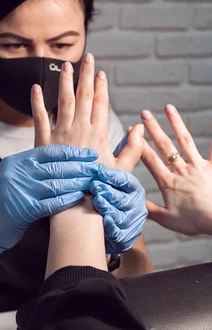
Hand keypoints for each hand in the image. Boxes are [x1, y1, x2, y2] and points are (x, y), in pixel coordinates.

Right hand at [0, 145, 99, 262]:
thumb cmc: (9, 198)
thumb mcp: (17, 175)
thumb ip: (36, 165)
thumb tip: (68, 155)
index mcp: (17, 161)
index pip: (49, 152)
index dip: (72, 152)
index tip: (89, 154)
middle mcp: (16, 173)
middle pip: (54, 167)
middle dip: (79, 167)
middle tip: (97, 168)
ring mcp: (19, 191)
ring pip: (54, 184)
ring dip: (76, 183)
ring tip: (92, 182)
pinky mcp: (23, 210)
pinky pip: (50, 203)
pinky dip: (66, 200)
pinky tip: (78, 197)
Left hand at [31, 54, 146, 253]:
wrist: (76, 203)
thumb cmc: (100, 187)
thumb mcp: (122, 168)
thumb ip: (133, 148)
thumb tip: (140, 127)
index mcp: (99, 134)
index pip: (100, 104)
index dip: (101, 87)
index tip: (100, 73)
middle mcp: (80, 129)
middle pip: (84, 96)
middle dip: (86, 75)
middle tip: (87, 57)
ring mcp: (62, 134)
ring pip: (64, 101)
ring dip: (65, 82)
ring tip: (65, 65)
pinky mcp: (44, 141)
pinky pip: (40, 117)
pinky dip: (37, 102)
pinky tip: (36, 87)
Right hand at [141, 105, 211, 235]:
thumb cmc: (195, 222)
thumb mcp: (168, 220)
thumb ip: (150, 210)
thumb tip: (133, 203)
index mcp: (168, 183)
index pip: (150, 160)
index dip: (140, 145)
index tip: (131, 132)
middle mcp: (181, 170)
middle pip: (165, 146)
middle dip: (153, 128)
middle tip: (144, 113)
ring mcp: (198, 167)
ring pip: (185, 141)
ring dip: (176, 123)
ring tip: (169, 107)